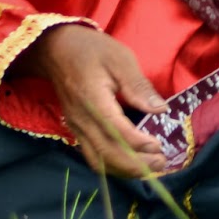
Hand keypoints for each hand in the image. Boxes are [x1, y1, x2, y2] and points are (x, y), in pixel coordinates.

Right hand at [16, 24, 169, 175]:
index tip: (158, 146)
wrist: (56, 50)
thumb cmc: (92, 50)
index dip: (137, 143)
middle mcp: (81, 120)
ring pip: (98, 160)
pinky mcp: (76, 130)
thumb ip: (139, 87)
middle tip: (161, 163)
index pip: (115, 131)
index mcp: (93, 100)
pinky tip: (131, 163)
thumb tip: (162, 109)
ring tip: (151, 168)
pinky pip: (92, 155)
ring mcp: (76, 127)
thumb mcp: (120, 59)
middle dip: (135, 164)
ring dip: (124, 169)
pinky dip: (112, 165)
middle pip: (106, 153)